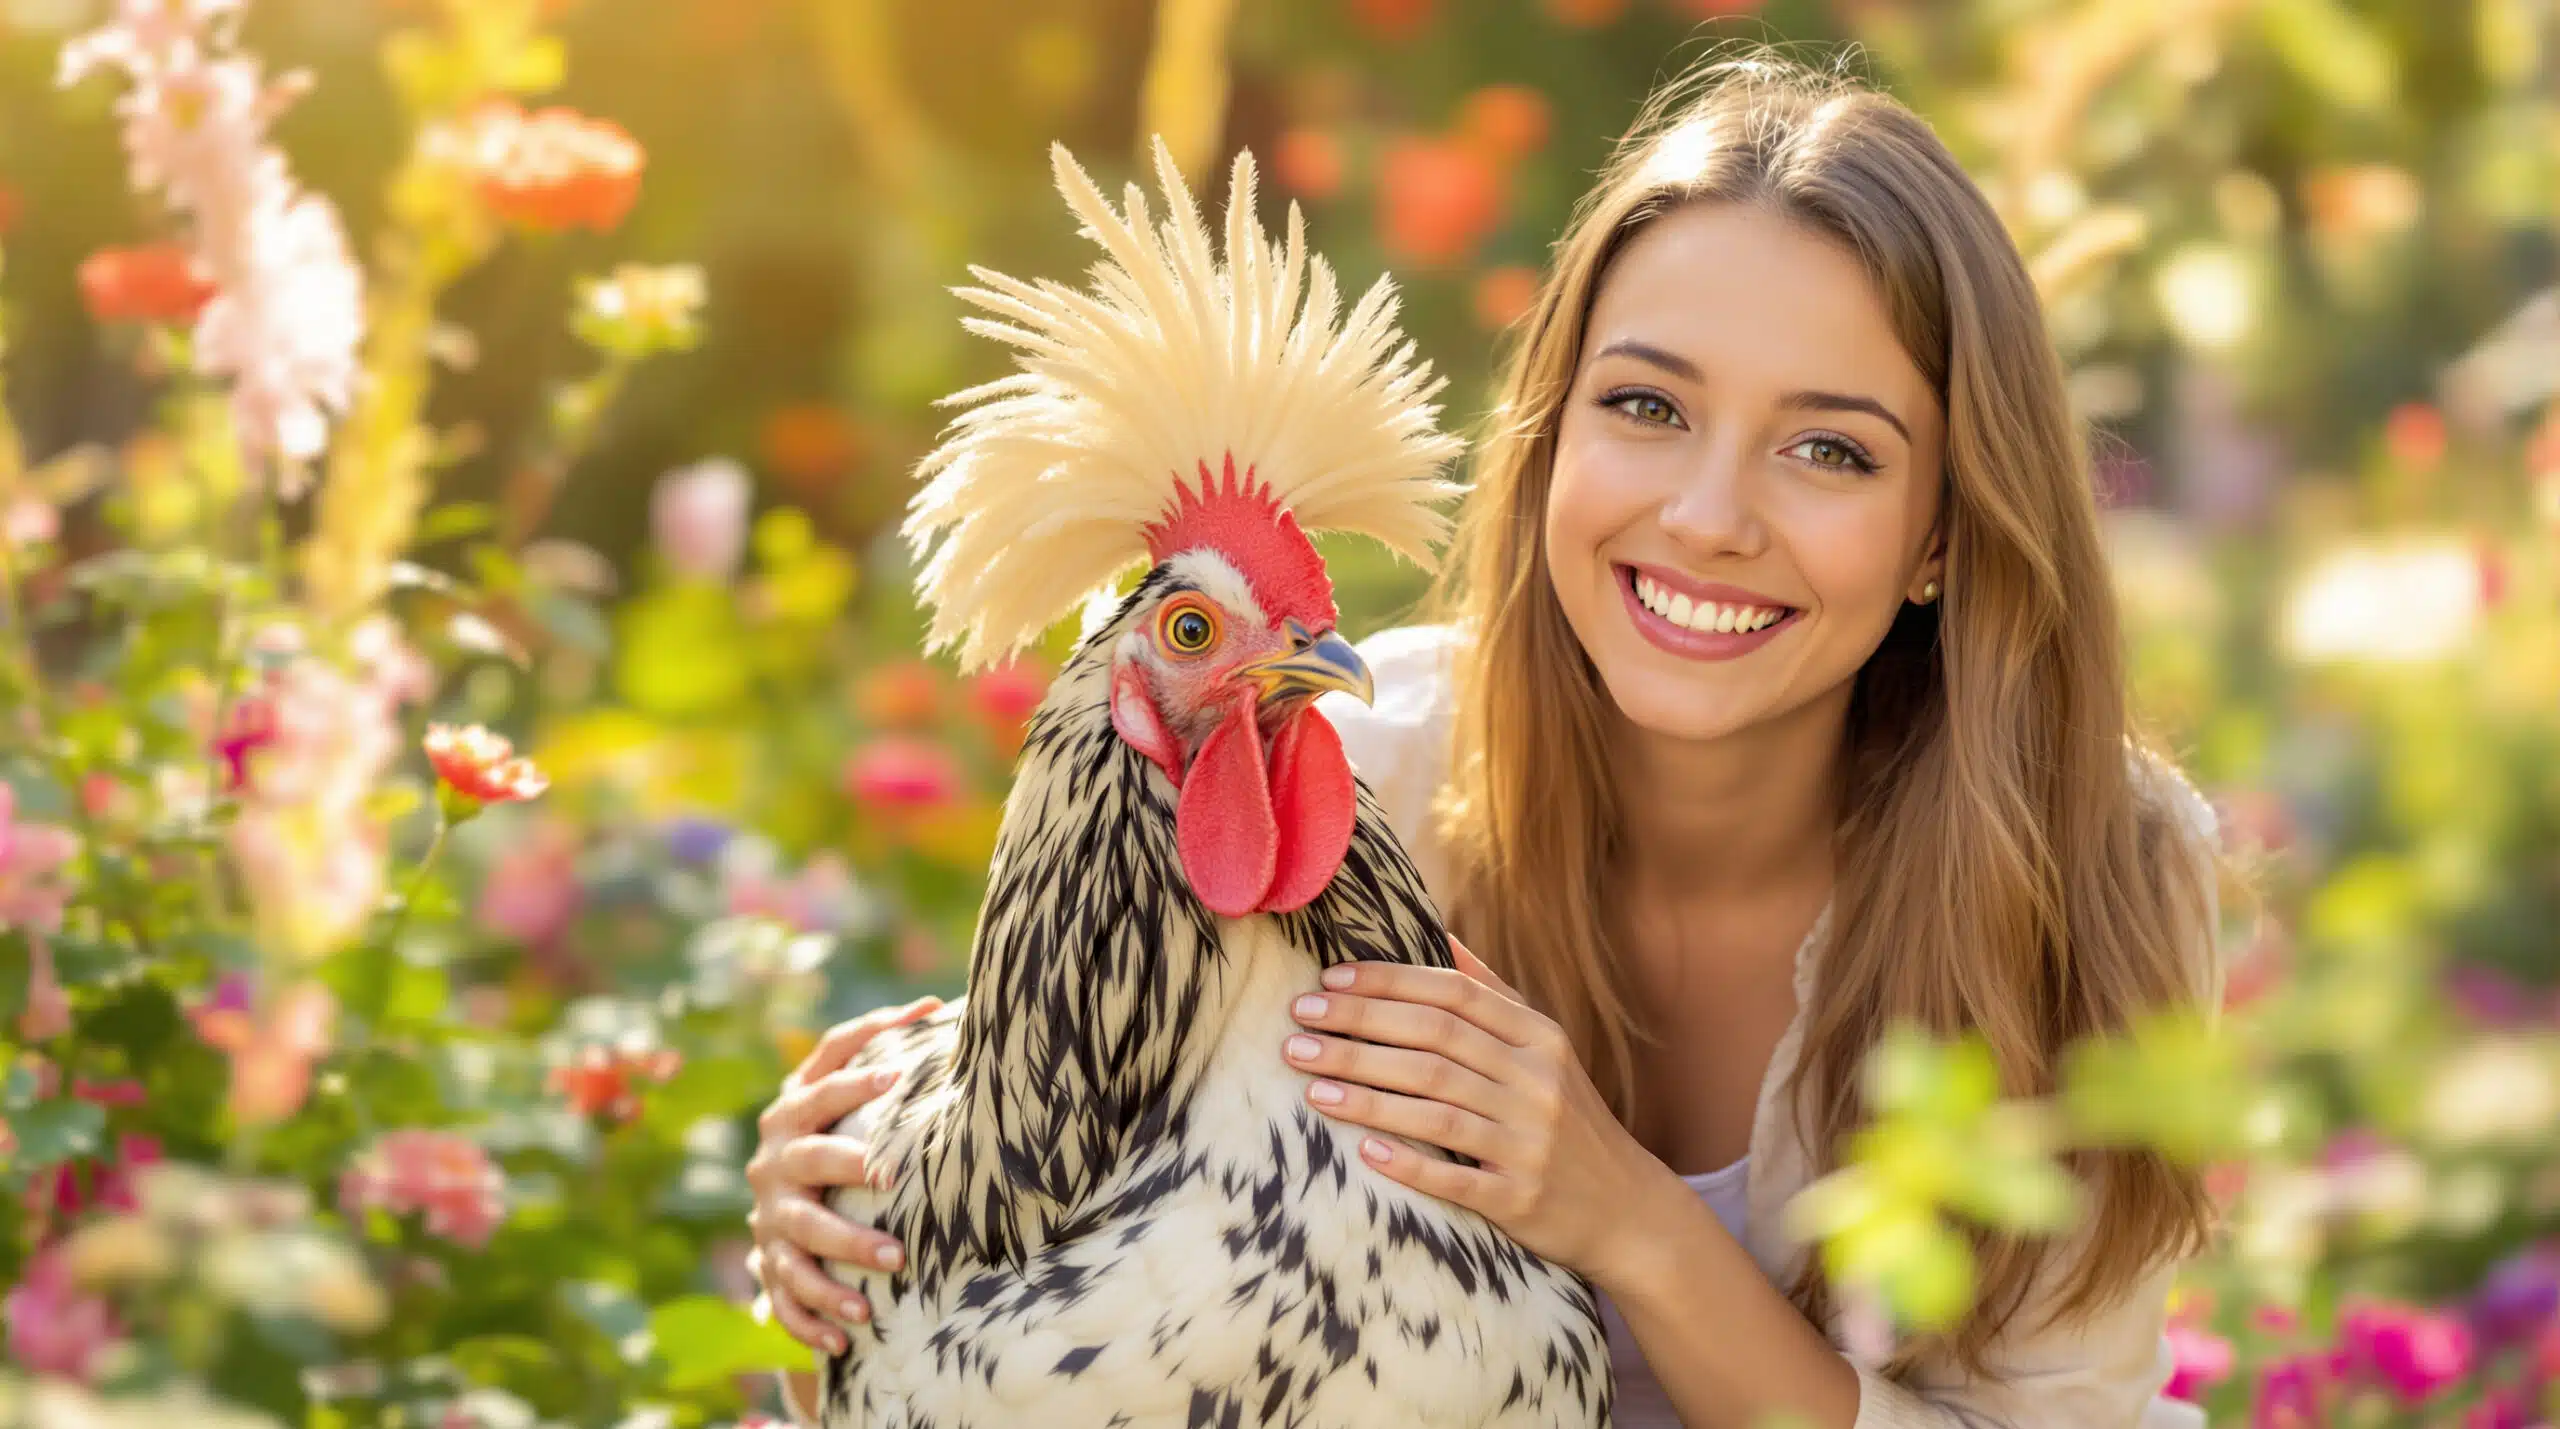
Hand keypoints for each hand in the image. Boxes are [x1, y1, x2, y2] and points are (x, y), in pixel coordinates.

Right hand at [746, 996, 939, 1351]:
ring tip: (894, 1263)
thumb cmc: (833, 1136)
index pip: (818, 1082)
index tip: (895, 1074)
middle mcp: (774, 1163)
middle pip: (807, 1161)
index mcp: (791, 1113)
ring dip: (845, 1251)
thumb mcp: (843, 1100)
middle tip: (891, 1178)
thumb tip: (943, 1001)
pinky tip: (850, 1336)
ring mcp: (769, 1218)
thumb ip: (883, 1056)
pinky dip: (814, 1317)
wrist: (775, 1205)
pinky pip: (787, 1296)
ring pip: (801, 1237)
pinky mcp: (771, 1265)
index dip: (851, 1074)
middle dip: (846, 1167)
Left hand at [1283, 941, 1662, 1286]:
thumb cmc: (1567, 1118)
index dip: (1387, 984)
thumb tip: (1440, 931)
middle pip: (1434, 1043)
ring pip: (1436, 1106)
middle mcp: (1536, 1082)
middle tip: (1298, 1025)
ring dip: (1366, 1092)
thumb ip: (1492, 993)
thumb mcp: (1546, 1048)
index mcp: (1538, 1037)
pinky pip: (1456, 1177)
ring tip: (1310, 1083)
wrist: (1626, 1209)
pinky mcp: (1520, 1197)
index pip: (1453, 994)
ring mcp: (1530, 1141)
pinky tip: (1363, 1151)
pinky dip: (1409, 1162)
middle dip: (1359, 1029)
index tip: (1328, 981)